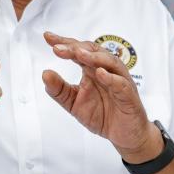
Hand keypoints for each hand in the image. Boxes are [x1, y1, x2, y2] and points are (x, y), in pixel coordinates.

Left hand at [41, 32, 161, 161]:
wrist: (124, 135)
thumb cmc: (102, 115)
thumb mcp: (74, 104)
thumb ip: (59, 90)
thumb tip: (44, 73)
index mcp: (92, 70)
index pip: (78, 51)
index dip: (64, 43)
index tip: (47, 37)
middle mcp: (107, 70)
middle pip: (93, 51)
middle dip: (76, 48)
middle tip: (57, 47)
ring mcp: (120, 81)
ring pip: (110, 62)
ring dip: (94, 57)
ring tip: (78, 54)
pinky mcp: (129, 96)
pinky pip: (121, 84)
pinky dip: (111, 78)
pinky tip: (100, 73)